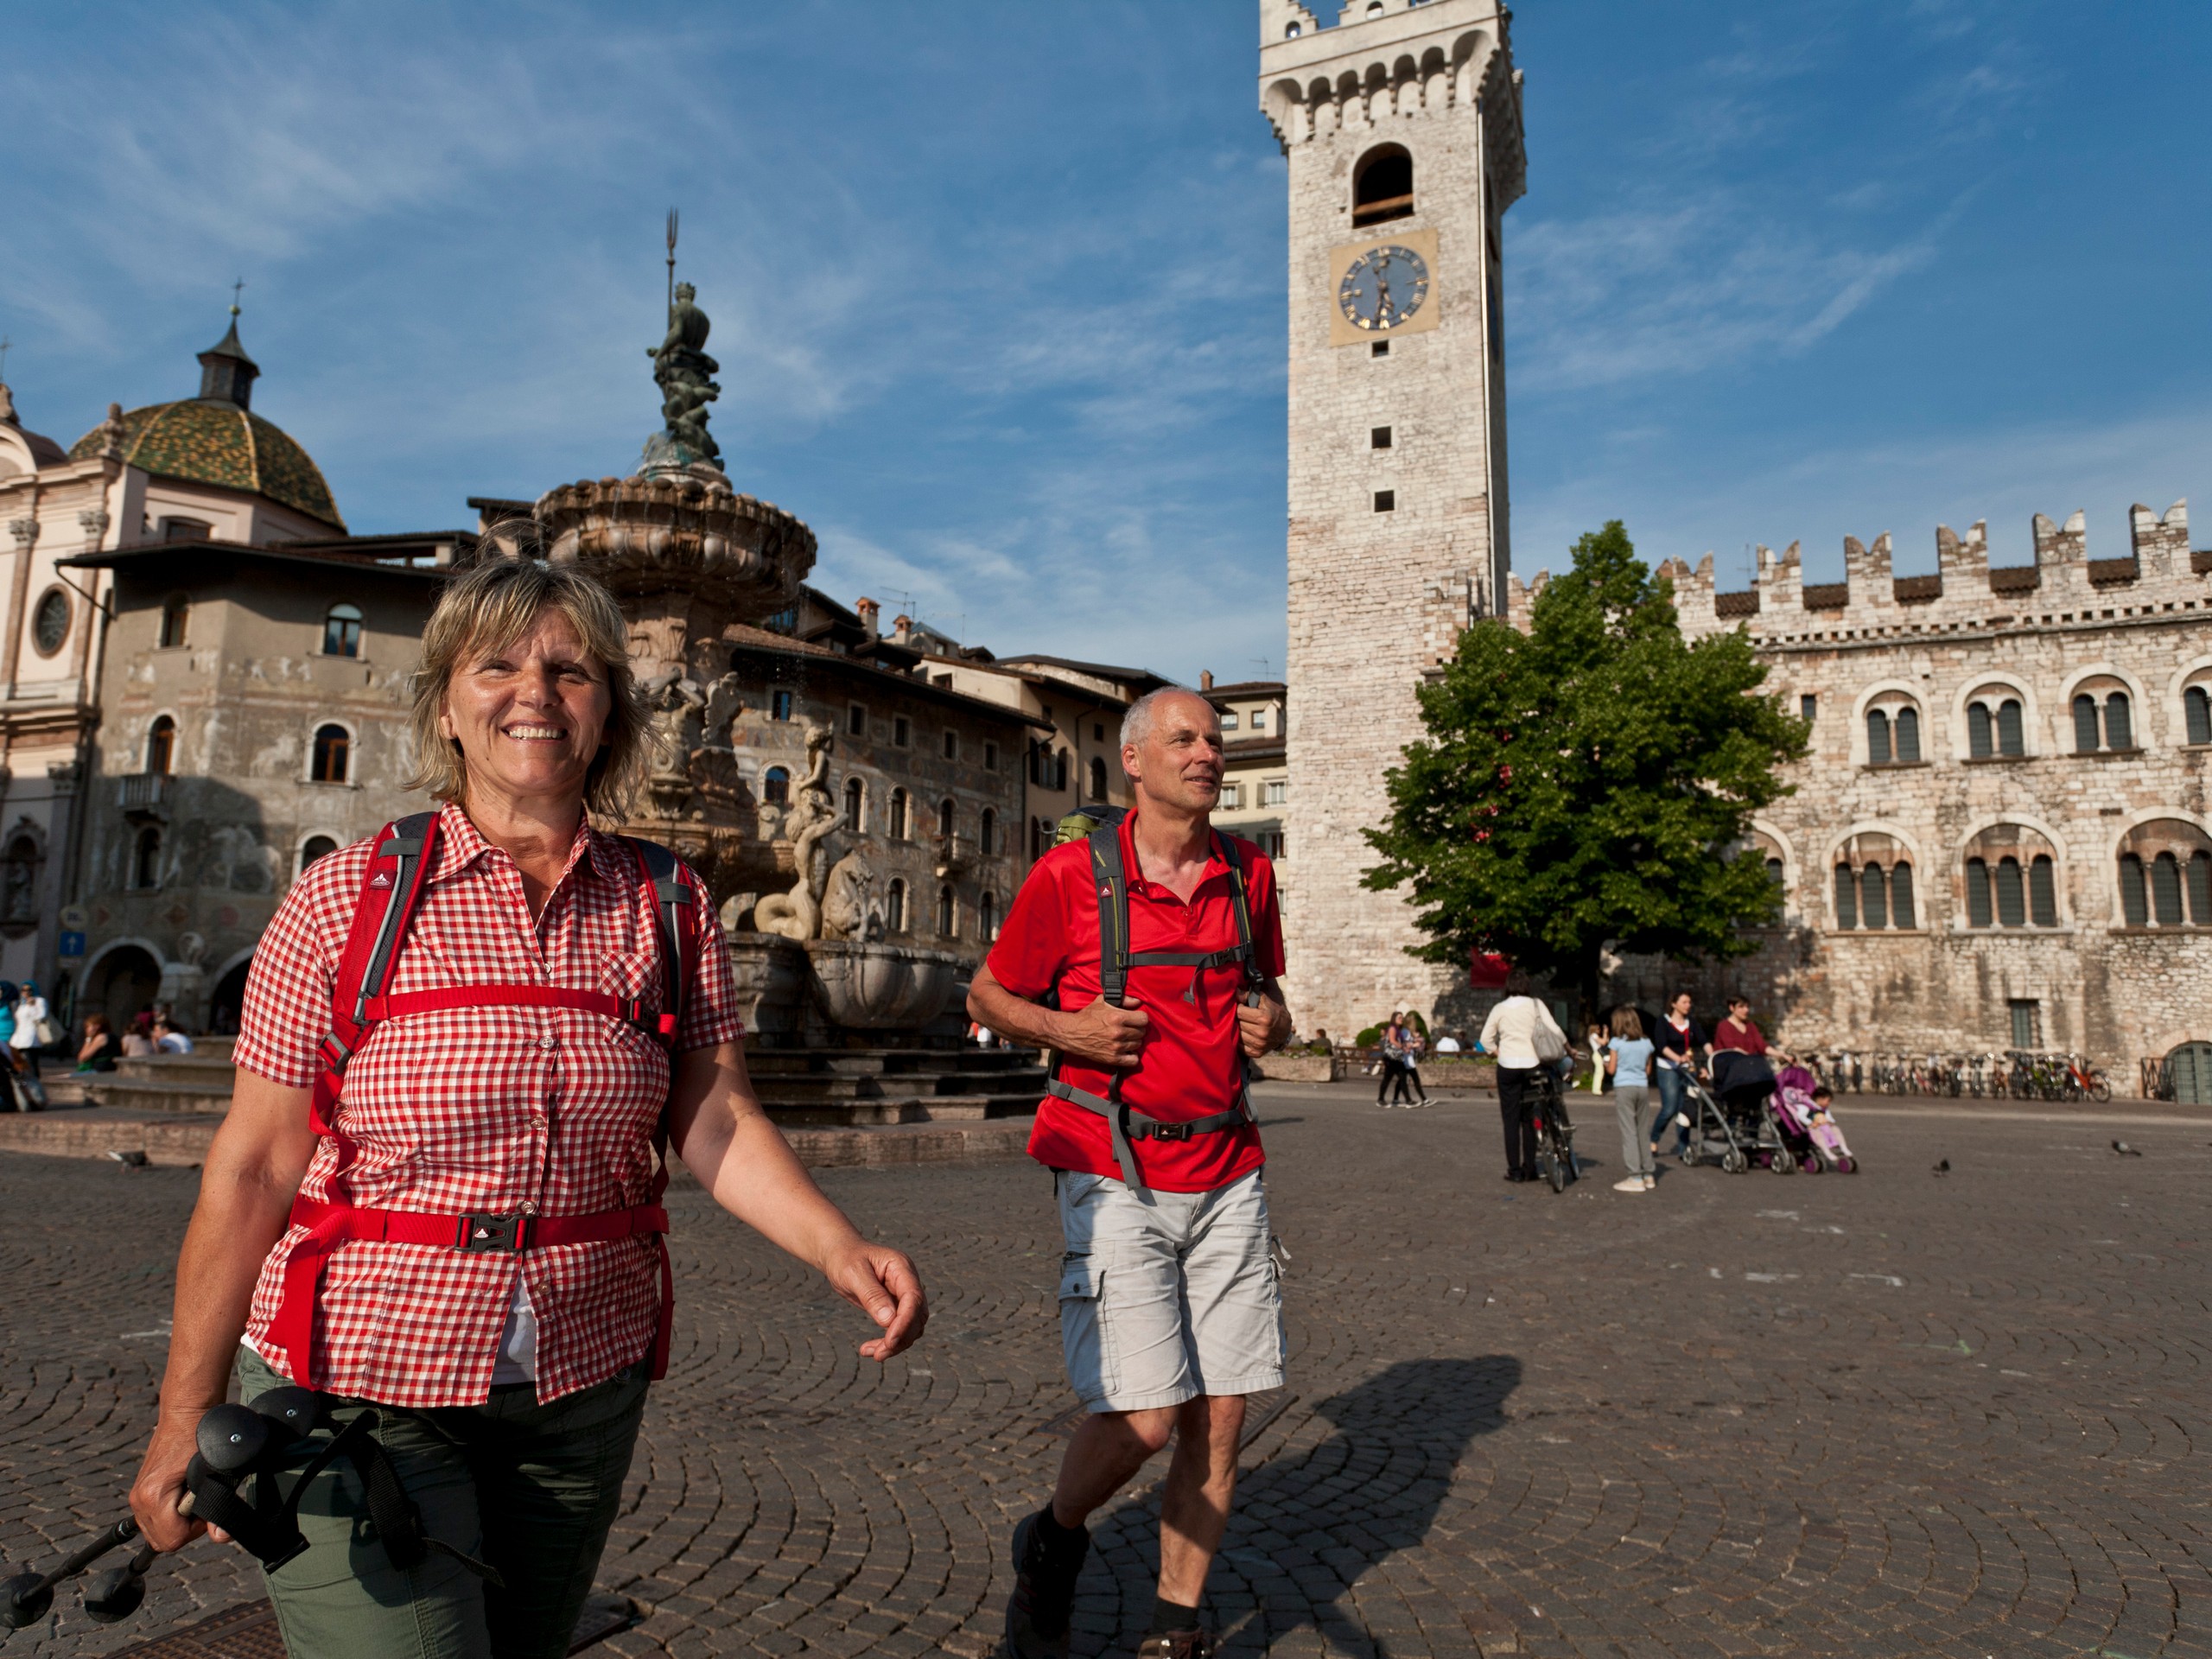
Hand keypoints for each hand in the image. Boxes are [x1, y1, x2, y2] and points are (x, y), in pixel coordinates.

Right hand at [129, 1411, 213, 1552]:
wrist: (186, 1414)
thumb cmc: (201, 1438)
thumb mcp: (213, 1473)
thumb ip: (217, 1508)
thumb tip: (221, 1536)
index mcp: (152, 1497)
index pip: (173, 1539)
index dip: (196, 1530)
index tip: (207, 1509)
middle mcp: (139, 1500)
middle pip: (162, 1541)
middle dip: (186, 1530)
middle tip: (201, 1505)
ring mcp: (137, 1497)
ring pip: (156, 1534)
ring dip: (177, 1524)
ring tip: (193, 1500)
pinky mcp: (140, 1492)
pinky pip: (153, 1521)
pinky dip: (169, 1517)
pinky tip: (183, 1498)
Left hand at [821, 1239, 927, 1360]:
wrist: (839, 1255)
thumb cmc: (845, 1258)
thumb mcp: (854, 1274)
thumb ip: (872, 1295)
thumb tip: (888, 1321)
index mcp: (901, 1267)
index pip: (913, 1298)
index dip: (905, 1322)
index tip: (889, 1341)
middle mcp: (907, 1281)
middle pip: (917, 1316)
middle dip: (901, 1337)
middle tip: (878, 1354)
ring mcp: (903, 1294)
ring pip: (912, 1327)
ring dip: (895, 1344)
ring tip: (871, 1353)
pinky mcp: (895, 1306)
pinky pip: (899, 1328)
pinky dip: (888, 1342)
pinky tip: (868, 1349)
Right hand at [1055, 996, 1150, 1068]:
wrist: (1071, 1033)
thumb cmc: (1087, 1016)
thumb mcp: (1102, 1001)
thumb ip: (1123, 999)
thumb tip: (1138, 1001)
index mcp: (1117, 1017)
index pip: (1144, 1019)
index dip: (1140, 1018)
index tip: (1136, 1019)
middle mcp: (1119, 1032)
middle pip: (1142, 1032)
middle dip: (1137, 1029)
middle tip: (1129, 1029)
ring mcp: (1116, 1047)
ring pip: (1138, 1045)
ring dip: (1133, 1041)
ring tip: (1125, 1039)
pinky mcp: (1113, 1059)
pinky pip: (1133, 1060)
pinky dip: (1132, 1056)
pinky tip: (1126, 1051)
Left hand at [1237, 993, 1291, 1058]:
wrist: (1284, 1030)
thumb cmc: (1272, 1011)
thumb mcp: (1264, 1000)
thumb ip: (1249, 995)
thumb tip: (1236, 993)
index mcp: (1264, 1018)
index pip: (1240, 1012)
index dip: (1240, 1008)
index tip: (1243, 1007)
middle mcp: (1262, 1033)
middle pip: (1238, 1023)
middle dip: (1238, 1019)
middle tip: (1243, 1017)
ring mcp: (1260, 1044)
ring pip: (1238, 1035)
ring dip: (1239, 1030)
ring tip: (1245, 1025)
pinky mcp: (1257, 1053)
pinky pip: (1241, 1047)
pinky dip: (1240, 1042)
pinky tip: (1245, 1035)